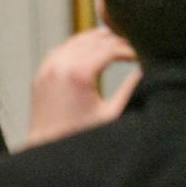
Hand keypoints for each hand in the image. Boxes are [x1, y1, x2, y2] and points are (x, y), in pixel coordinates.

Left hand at [25, 27, 140, 147]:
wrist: (47, 146)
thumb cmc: (78, 135)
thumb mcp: (111, 113)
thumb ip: (129, 89)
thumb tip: (144, 70)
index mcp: (77, 73)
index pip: (110, 48)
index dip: (129, 48)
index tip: (141, 54)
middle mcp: (59, 66)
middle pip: (94, 41)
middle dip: (115, 41)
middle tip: (133, 47)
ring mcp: (47, 68)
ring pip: (76, 41)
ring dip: (97, 40)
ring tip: (116, 43)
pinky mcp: (40, 73)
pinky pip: (61, 50)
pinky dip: (78, 46)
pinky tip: (90, 49)